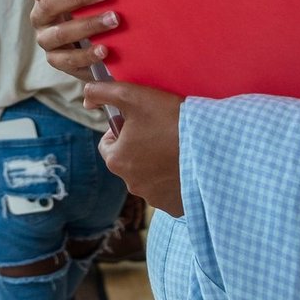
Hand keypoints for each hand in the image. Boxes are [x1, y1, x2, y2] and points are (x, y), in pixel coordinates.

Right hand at [24, 0, 140, 80]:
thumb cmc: (100, 7)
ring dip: (86, 26)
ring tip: (114, 20)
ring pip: (58, 35)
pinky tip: (106, 50)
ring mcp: (49, 43)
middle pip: (48, 5)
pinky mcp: (61, 64)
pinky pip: (67, 62)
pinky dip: (86, 56)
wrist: (107, 45)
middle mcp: (42, 18)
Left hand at [83, 80, 183, 215]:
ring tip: (176, 148)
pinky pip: (170, 192)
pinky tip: (187, 166)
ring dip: (157, 165)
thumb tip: (86, 99)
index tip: (138, 122)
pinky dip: (174, 181)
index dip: (120, 130)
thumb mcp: (132, 96)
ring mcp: (156, 198)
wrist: (213, 145)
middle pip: (128, 162)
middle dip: (139, 148)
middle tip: (161, 132)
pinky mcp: (176, 206)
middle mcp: (132, 185)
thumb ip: (101, 92)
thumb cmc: (170, 119)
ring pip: (149, 178)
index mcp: (117, 161)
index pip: (108, 144)